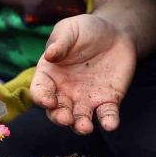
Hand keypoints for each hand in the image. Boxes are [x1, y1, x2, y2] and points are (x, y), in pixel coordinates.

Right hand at [31, 14, 136, 133]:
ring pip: (80, 119)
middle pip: (57, 111)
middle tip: (66, 119)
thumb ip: (60, 41)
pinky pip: (107, 115)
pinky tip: (110, 124)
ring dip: (80, 126)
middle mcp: (64, 92)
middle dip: (59, 118)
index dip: (41, 98)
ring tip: (85, 127)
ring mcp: (86, 99)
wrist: (115, 33)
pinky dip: (108, 122)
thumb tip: (49, 54)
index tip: (48, 101)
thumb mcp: (70, 29)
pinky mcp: (107, 101)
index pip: (40, 91)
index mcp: (50, 75)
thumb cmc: (86, 29)